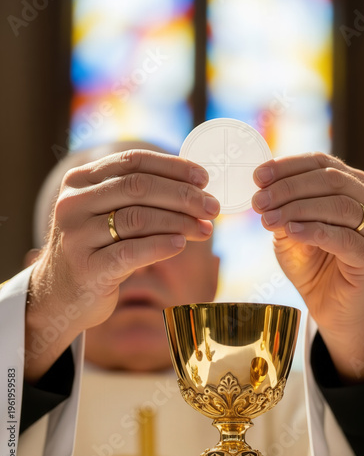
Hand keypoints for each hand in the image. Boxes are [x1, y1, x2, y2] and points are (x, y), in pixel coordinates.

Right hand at [26, 149, 219, 380]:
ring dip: (179, 222)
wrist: (59, 294)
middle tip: (213, 207)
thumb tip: (195, 188)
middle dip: (183, 195)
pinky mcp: (87, 268)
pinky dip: (161, 246)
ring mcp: (77, 236)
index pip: (132, 161)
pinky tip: (182, 244)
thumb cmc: (96, 249)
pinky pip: (131, 252)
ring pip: (138, 218)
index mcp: (80, 181)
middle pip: (138, 187)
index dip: (173, 167)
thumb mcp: (108, 214)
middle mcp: (73, 203)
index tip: (204, 178)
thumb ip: (139, 197)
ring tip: (205, 229)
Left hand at [252, 152, 363, 381]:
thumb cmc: (312, 262)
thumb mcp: (290, 229)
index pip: (321, 162)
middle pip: (330, 180)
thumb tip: (263, 190)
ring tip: (268, 218)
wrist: (330, 304)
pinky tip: (291, 232)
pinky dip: (314, 231)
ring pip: (338, 206)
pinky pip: (343, 238)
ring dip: (297, 209)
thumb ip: (282, 209)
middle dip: (288, 188)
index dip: (288, 166)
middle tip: (259, 201)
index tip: (258, 176)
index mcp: (353, 185)